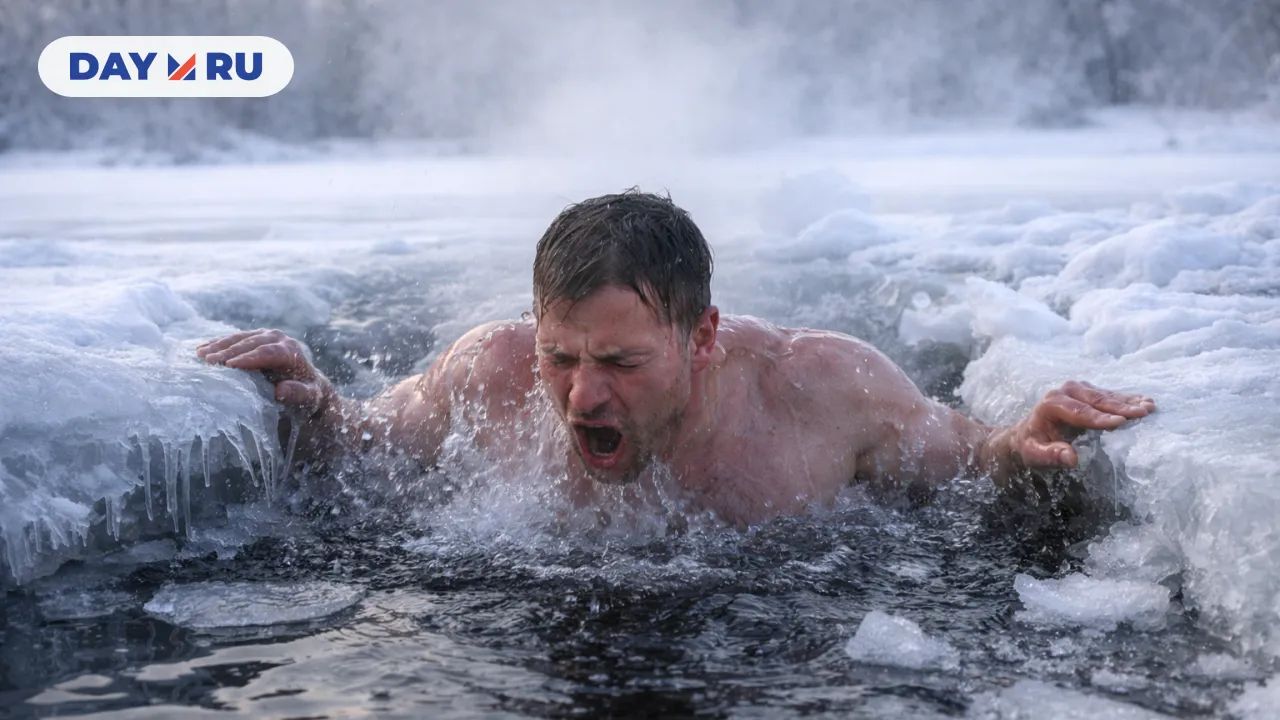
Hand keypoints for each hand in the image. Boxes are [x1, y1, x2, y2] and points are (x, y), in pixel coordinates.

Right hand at [196, 329, 333, 416]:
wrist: (308, 384)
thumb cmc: (308, 395)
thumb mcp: (308, 398)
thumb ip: (298, 394)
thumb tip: (280, 390)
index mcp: (290, 351)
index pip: (267, 352)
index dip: (248, 358)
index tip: (229, 366)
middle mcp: (278, 339)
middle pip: (250, 343)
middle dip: (228, 352)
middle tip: (208, 361)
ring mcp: (266, 336)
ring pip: (240, 338)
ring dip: (219, 345)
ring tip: (200, 355)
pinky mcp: (255, 338)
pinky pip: (234, 339)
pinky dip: (217, 344)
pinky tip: (201, 349)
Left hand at [1010, 380, 1155, 468]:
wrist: (1028, 433)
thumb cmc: (1032, 445)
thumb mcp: (1035, 454)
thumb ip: (1051, 455)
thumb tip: (1071, 458)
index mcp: (1052, 404)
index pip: (1080, 413)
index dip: (1101, 418)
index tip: (1121, 423)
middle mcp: (1065, 391)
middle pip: (1097, 401)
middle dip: (1121, 408)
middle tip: (1144, 412)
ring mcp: (1078, 388)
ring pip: (1106, 396)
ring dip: (1129, 401)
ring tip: (1150, 406)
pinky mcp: (1088, 391)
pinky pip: (1109, 395)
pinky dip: (1127, 399)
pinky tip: (1145, 401)